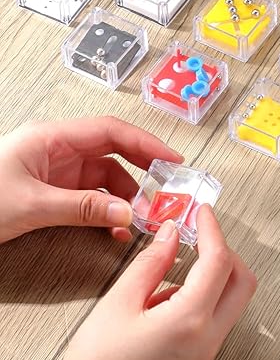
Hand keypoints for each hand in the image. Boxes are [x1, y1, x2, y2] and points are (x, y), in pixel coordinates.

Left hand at [0, 116, 182, 243]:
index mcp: (53, 138)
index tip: (172, 159)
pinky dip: (107, 212)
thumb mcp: (29, 204)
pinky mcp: (53, 193)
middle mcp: (59, 151)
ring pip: (105, 179)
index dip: (146, 143)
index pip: (112, 132)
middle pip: (114, 154)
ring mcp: (57, 172)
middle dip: (142, 172)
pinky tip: (114, 227)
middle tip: (166, 191)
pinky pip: (91, 198)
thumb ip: (81, 207)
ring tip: (140, 219)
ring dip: (126, 198)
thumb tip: (126, 211)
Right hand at [44, 206, 256, 359]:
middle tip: (201, 236)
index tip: (203, 213)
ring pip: (231, 304)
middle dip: (226, 252)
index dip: (212, 230)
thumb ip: (150, 263)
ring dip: (213, 278)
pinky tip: (166, 302)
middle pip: (242, 283)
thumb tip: (170, 234)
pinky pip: (215, 323)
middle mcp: (207, 341)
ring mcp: (206, 357)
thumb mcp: (118, 305)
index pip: (218, 261)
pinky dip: (203, 301)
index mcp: (189, 321)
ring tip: (172, 273)